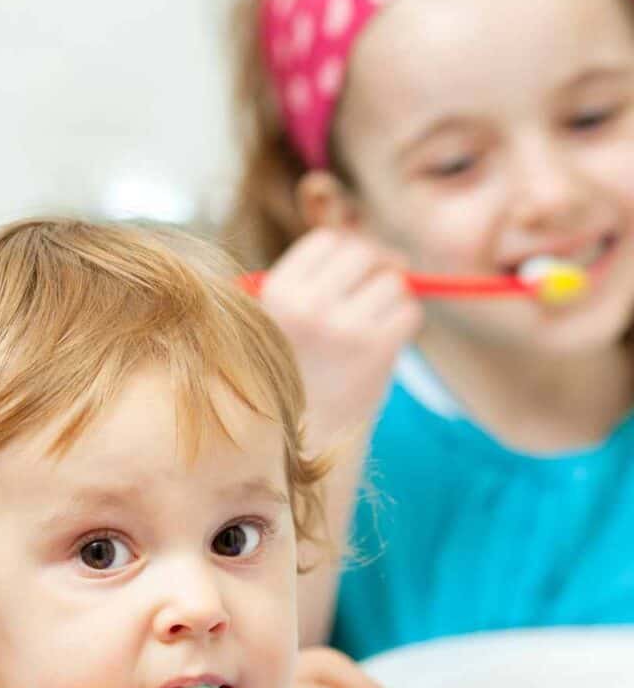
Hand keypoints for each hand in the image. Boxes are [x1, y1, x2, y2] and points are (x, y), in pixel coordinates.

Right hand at [260, 228, 422, 443]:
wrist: (298, 446)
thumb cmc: (293, 384)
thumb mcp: (281, 327)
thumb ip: (313, 288)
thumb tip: (380, 254)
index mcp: (277, 292)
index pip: (329, 241)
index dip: (351, 252)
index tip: (361, 271)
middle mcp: (307, 304)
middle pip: (364, 253)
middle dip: (380, 267)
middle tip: (386, 286)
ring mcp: (342, 325)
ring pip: (392, 283)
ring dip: (393, 301)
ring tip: (377, 329)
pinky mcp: (374, 349)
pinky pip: (409, 313)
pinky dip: (405, 325)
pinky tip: (386, 347)